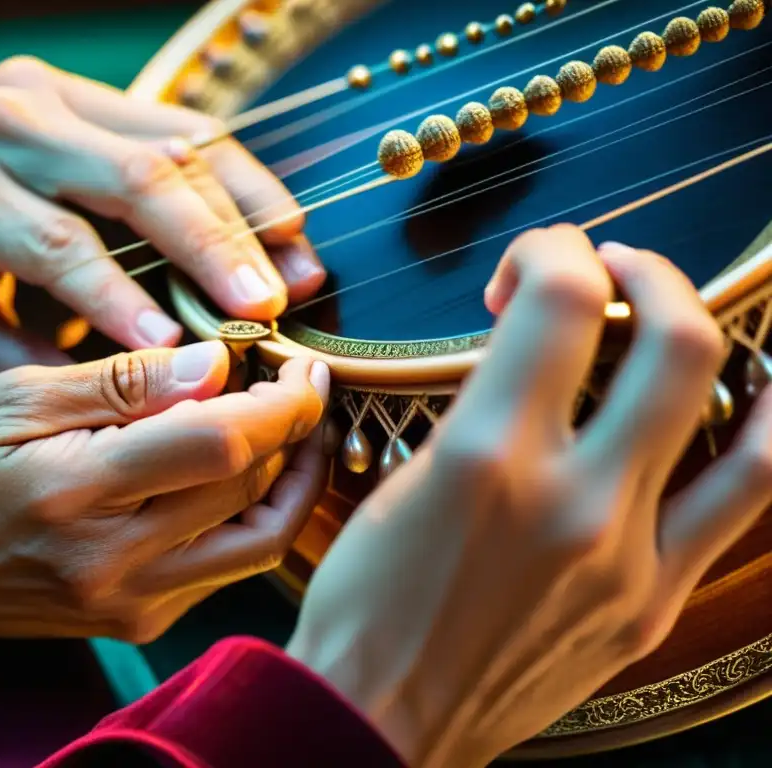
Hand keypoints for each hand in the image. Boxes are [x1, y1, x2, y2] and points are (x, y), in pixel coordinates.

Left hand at [0, 56, 324, 379]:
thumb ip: (28, 365)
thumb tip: (134, 395)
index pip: (61, 243)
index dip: (128, 299)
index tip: (188, 354)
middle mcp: (10, 122)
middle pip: (136, 178)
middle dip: (213, 246)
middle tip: (269, 308)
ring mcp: (57, 95)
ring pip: (177, 144)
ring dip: (246, 212)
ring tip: (298, 275)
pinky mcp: (95, 96)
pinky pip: (189, 129)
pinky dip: (242, 181)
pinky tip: (283, 228)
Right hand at [0, 340, 330, 653]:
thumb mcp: (15, 395)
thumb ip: (123, 383)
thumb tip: (216, 364)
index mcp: (77, 495)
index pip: (223, 448)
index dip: (284, 403)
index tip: (301, 363)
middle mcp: (114, 566)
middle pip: (256, 498)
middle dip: (297, 433)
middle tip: (296, 383)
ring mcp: (129, 604)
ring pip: (258, 544)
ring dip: (291, 482)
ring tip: (288, 426)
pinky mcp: (134, 619)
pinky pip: (224, 569)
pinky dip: (250, 515)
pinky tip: (240, 470)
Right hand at [287, 227, 771, 766]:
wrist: (381, 719)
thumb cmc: (367, 604)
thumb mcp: (402, 482)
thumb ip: (478, 407)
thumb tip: (527, 349)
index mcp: (485, 458)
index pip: (560, 299)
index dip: (553, 249)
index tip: (532, 264)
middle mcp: (571, 500)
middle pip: (673, 339)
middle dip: (648, 273)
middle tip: (613, 271)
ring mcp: (626, 557)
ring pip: (734, 414)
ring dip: (707, 336)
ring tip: (676, 318)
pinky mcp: (650, 602)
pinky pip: (742, 499)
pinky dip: (761, 431)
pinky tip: (760, 400)